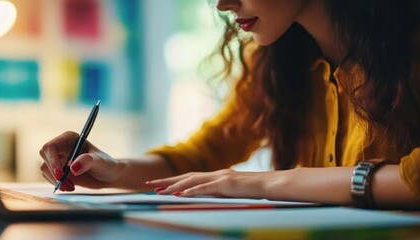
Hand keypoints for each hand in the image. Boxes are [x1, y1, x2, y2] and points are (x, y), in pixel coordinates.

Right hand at [39, 131, 124, 191]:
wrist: (107, 176)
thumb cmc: (106, 165)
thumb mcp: (101, 162)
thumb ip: (88, 161)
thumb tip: (72, 167)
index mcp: (69, 138)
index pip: (51, 146)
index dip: (52, 160)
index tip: (61, 174)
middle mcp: (61, 146)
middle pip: (44, 155)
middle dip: (53, 171)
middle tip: (66, 184)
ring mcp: (58, 158)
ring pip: (45, 168)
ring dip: (55, 180)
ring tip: (71, 187)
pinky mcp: (57, 170)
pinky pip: (48, 176)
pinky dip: (57, 184)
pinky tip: (70, 187)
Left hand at [145, 169, 279, 198]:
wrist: (270, 184)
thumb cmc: (254, 189)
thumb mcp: (234, 190)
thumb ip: (221, 191)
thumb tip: (210, 196)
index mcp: (216, 175)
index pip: (190, 177)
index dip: (173, 180)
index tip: (159, 185)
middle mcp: (215, 174)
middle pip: (186, 176)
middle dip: (167, 181)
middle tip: (150, 184)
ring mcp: (220, 177)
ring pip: (192, 181)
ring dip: (175, 186)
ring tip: (160, 191)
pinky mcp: (225, 184)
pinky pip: (205, 188)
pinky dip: (192, 191)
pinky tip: (181, 194)